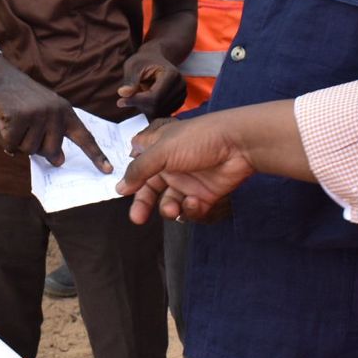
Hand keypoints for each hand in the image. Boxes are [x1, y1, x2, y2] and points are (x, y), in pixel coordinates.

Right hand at [0, 55, 111, 171]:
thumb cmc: (19, 99)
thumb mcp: (41, 114)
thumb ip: (51, 137)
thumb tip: (58, 161)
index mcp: (65, 111)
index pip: (84, 136)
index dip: (96, 155)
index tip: (108, 170)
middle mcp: (55, 112)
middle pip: (50, 152)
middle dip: (36, 148)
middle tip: (26, 130)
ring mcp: (38, 113)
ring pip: (29, 150)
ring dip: (18, 141)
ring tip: (15, 120)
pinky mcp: (19, 116)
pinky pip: (12, 145)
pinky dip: (6, 139)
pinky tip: (4, 122)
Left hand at [116, 48, 185, 117]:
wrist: (156, 60)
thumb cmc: (143, 61)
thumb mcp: (133, 66)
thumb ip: (130, 80)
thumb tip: (123, 93)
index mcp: (172, 75)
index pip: (154, 97)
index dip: (136, 101)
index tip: (121, 101)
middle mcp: (180, 86)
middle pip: (157, 107)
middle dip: (140, 105)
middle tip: (128, 97)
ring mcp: (181, 95)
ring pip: (159, 113)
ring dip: (144, 108)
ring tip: (138, 94)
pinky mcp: (179, 102)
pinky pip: (162, 114)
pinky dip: (150, 110)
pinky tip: (145, 99)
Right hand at [118, 113, 256, 223]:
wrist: (238, 145)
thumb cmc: (198, 139)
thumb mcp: (161, 151)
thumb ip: (139, 169)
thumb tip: (120, 187)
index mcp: (159, 150)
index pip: (139, 168)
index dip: (131, 180)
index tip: (123, 191)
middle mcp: (172, 166)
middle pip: (151, 190)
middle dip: (143, 204)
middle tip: (137, 218)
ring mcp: (189, 181)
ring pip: (169, 203)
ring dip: (168, 208)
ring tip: (172, 208)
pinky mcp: (205, 196)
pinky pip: (190, 210)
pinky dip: (190, 209)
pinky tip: (194, 201)